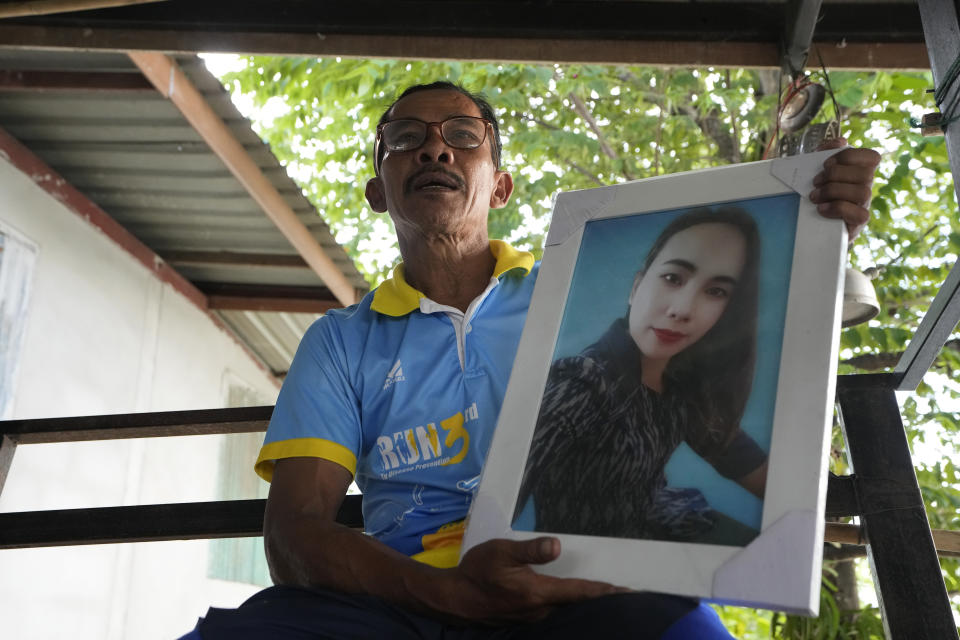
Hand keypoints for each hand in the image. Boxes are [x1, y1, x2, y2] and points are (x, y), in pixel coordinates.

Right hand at [438, 537, 623, 623]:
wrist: (454, 599)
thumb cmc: (477, 571)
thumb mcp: (501, 552)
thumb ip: (530, 550)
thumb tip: (557, 546)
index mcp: (538, 593)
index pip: (579, 593)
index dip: (603, 592)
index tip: (626, 592)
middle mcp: (540, 611)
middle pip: (576, 606)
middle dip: (598, 599)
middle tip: (622, 594)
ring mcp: (531, 618)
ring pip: (564, 610)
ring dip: (582, 603)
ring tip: (600, 595)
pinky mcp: (523, 619)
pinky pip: (552, 612)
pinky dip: (566, 605)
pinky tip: (567, 599)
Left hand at [809, 138, 880, 240]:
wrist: (812, 224)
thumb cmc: (818, 192)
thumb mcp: (818, 170)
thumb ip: (826, 152)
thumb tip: (840, 141)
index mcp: (860, 171)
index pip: (872, 157)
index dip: (848, 156)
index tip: (826, 164)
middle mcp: (866, 187)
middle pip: (866, 174)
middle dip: (836, 175)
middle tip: (815, 182)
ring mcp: (864, 205)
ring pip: (863, 192)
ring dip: (834, 191)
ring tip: (815, 196)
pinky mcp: (859, 223)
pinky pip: (860, 214)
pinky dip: (837, 208)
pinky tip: (821, 209)